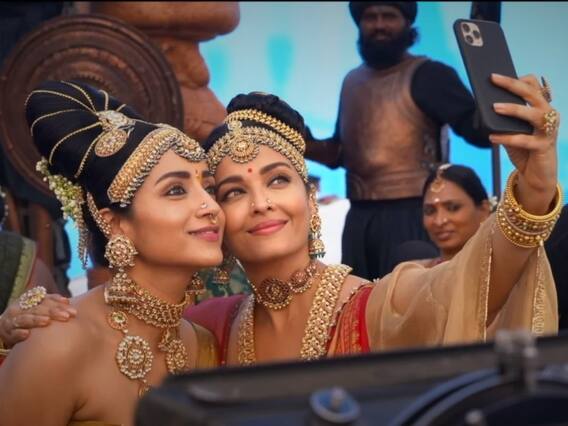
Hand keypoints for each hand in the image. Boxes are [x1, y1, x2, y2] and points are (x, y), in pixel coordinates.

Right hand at [0, 294, 76, 347]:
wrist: (5, 329)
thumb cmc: (28, 317)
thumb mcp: (37, 308)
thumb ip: (51, 303)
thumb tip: (67, 301)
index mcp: (29, 300)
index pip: (45, 299)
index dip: (58, 302)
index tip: (72, 308)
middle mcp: (21, 308)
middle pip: (38, 308)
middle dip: (53, 312)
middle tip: (67, 316)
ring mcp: (13, 320)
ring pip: (25, 319)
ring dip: (36, 320)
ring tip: (47, 321)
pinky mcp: (7, 333)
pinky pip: (12, 333)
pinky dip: (19, 333)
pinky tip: (27, 334)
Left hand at [489, 73, 558, 212]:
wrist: (537, 174)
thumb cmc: (524, 149)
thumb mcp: (513, 130)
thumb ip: (504, 119)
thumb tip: (484, 106)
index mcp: (541, 108)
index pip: (534, 86)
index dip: (519, 79)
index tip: (499, 76)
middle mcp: (548, 115)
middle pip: (533, 94)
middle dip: (512, 85)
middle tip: (494, 79)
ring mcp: (548, 130)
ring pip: (533, 114)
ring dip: (514, 109)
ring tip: (495, 107)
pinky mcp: (542, 147)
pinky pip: (524, 140)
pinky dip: (507, 138)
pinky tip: (493, 137)